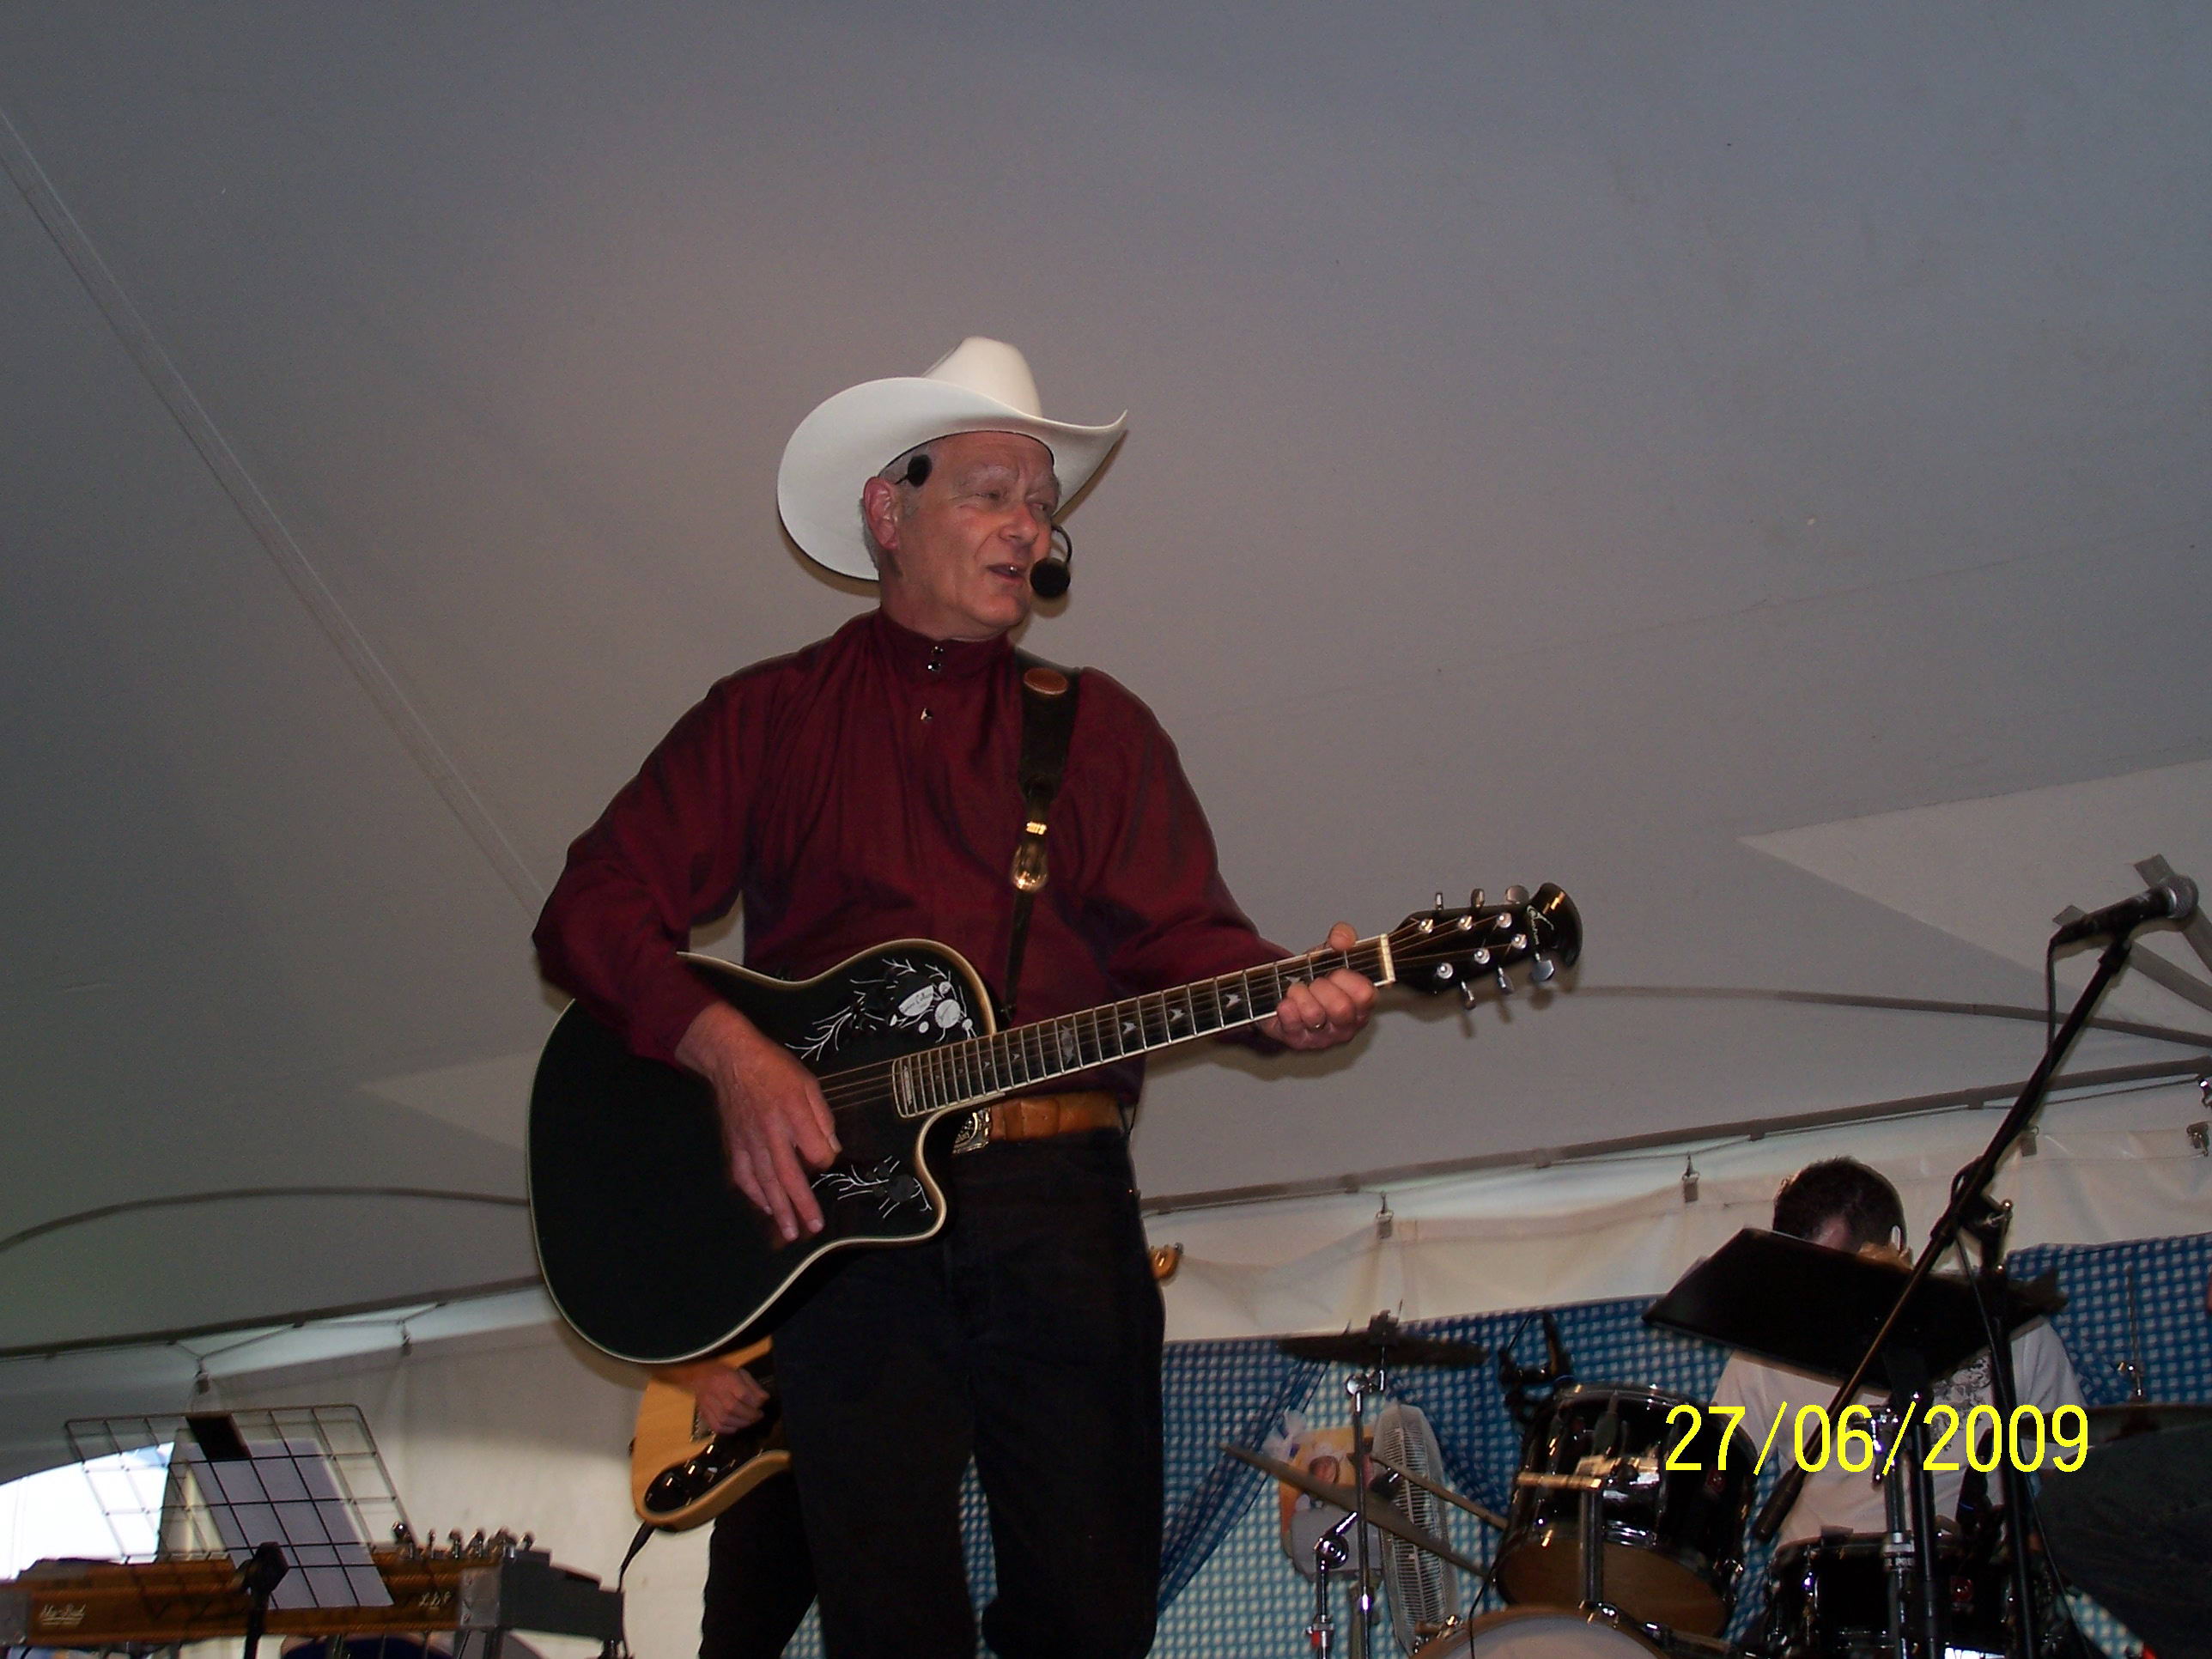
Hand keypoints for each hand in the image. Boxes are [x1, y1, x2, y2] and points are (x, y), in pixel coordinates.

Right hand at [657, 1362, 769, 1433]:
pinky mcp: (704, 1414)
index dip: (755, 1402)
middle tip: (758, 1415)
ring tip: (750, 1420)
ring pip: (725, 1419)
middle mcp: (716, 1392)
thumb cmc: (722, 1373)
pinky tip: (737, 1426)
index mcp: (726, 1378)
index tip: (762, 1404)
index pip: (742, 1394)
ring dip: (741, 1423)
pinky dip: (729, 1430)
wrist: (699, 1375)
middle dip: (750, 1415)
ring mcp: (708, 1404)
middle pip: (733, 1408)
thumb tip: (764, 1399)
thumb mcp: (740, 1373)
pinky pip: (716, 1427)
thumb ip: (753, 1386)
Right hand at [676, 1000, 840, 1241]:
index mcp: (793, 1115)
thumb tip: (831, 1148)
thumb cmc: (774, 1069)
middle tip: (812, 1228)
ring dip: (778, 1209)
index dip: (824, 1159)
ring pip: (765, 1182)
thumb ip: (821, 1117)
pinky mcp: (734, 1144)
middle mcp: (771, 1133)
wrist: (732, 1059)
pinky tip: (764, 1206)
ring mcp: (749, 1142)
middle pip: (789, 1176)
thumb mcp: (808, 1083)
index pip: (816, 1152)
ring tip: (789, 1232)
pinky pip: (743, 1175)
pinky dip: (754, 1194)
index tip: (827, 1157)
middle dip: (801, 1205)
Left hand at [1262, 922, 1376, 1050]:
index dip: (1347, 978)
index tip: (1335, 971)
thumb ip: (1342, 938)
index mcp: (1362, 1004)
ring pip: (1314, 1016)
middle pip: (1341, 1008)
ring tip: (1297, 989)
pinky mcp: (1298, 1042)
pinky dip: (1286, 1008)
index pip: (1366, 994)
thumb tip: (1342, 939)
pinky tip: (1286, 1002)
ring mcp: (1324, 1038)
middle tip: (1314, 981)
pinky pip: (1292, 1025)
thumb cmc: (1314, 977)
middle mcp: (1347, 1025)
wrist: (1283, 994)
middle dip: (1322, 986)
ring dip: (1301, 994)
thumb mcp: (1330, 953)